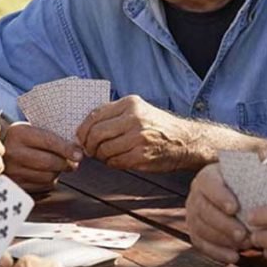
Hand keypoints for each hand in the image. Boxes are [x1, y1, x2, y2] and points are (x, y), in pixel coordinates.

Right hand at [3, 123, 81, 191]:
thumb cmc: (20, 137)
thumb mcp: (31, 129)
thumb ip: (52, 137)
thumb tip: (76, 150)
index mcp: (20, 134)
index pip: (49, 142)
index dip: (67, 149)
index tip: (79, 154)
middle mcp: (14, 152)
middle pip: (50, 163)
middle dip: (66, 163)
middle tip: (72, 162)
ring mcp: (13, 171)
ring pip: (47, 177)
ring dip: (57, 173)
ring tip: (57, 166)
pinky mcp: (15, 184)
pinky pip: (41, 186)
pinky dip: (49, 181)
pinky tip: (46, 173)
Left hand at [76, 95, 195, 171]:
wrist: (185, 141)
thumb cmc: (158, 126)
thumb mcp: (139, 110)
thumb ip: (115, 114)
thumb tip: (86, 127)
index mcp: (130, 104)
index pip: (95, 115)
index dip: (83, 129)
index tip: (81, 137)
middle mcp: (134, 118)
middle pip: (96, 133)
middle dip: (89, 144)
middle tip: (90, 150)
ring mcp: (138, 138)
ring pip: (104, 150)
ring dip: (100, 156)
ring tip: (106, 155)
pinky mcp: (142, 156)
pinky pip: (115, 162)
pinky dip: (111, 163)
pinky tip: (117, 160)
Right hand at [186, 162, 249, 262]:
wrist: (239, 197)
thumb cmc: (247, 185)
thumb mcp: (250, 175)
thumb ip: (256, 173)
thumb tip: (265, 169)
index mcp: (208, 177)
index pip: (209, 184)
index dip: (220, 196)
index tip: (234, 208)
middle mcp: (196, 194)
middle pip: (204, 210)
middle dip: (224, 224)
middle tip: (243, 235)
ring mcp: (193, 214)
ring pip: (201, 228)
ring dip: (223, 240)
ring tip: (245, 245)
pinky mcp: (195, 232)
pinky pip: (201, 244)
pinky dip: (217, 252)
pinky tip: (234, 257)